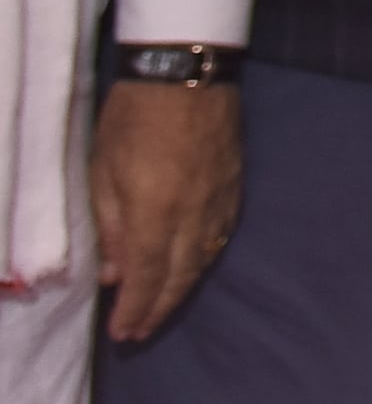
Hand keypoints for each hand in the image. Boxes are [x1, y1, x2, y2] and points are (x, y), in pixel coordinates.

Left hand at [93, 80, 239, 344]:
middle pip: (181, 275)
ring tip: (163, 307)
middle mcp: (195, 212)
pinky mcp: (235, 182)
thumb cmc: (134, 115)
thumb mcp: (103, 170)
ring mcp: (221, 197)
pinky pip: (222, 233)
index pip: (148, 275)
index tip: (121, 334)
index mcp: (158, 210)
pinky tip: (195, 265)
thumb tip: (112, 271)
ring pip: (205, 258)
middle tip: (139, 333)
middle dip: (159, 308)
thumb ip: (109, 226)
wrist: (188, 68)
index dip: (135, 309)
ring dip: (182, 288)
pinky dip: (205, 258)